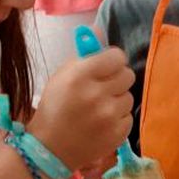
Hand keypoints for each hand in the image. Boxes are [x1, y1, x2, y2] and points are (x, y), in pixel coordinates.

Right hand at [30, 48, 133, 173]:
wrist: (50, 148)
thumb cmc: (55, 108)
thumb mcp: (61, 76)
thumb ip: (84, 54)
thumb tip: (100, 30)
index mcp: (80, 76)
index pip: (117, 57)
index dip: (112, 61)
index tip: (107, 66)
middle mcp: (97, 94)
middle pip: (128, 75)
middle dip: (116, 79)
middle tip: (103, 88)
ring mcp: (109, 115)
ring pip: (129, 96)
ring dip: (116, 100)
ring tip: (98, 109)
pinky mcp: (118, 133)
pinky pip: (128, 116)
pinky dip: (117, 118)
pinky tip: (101, 123)